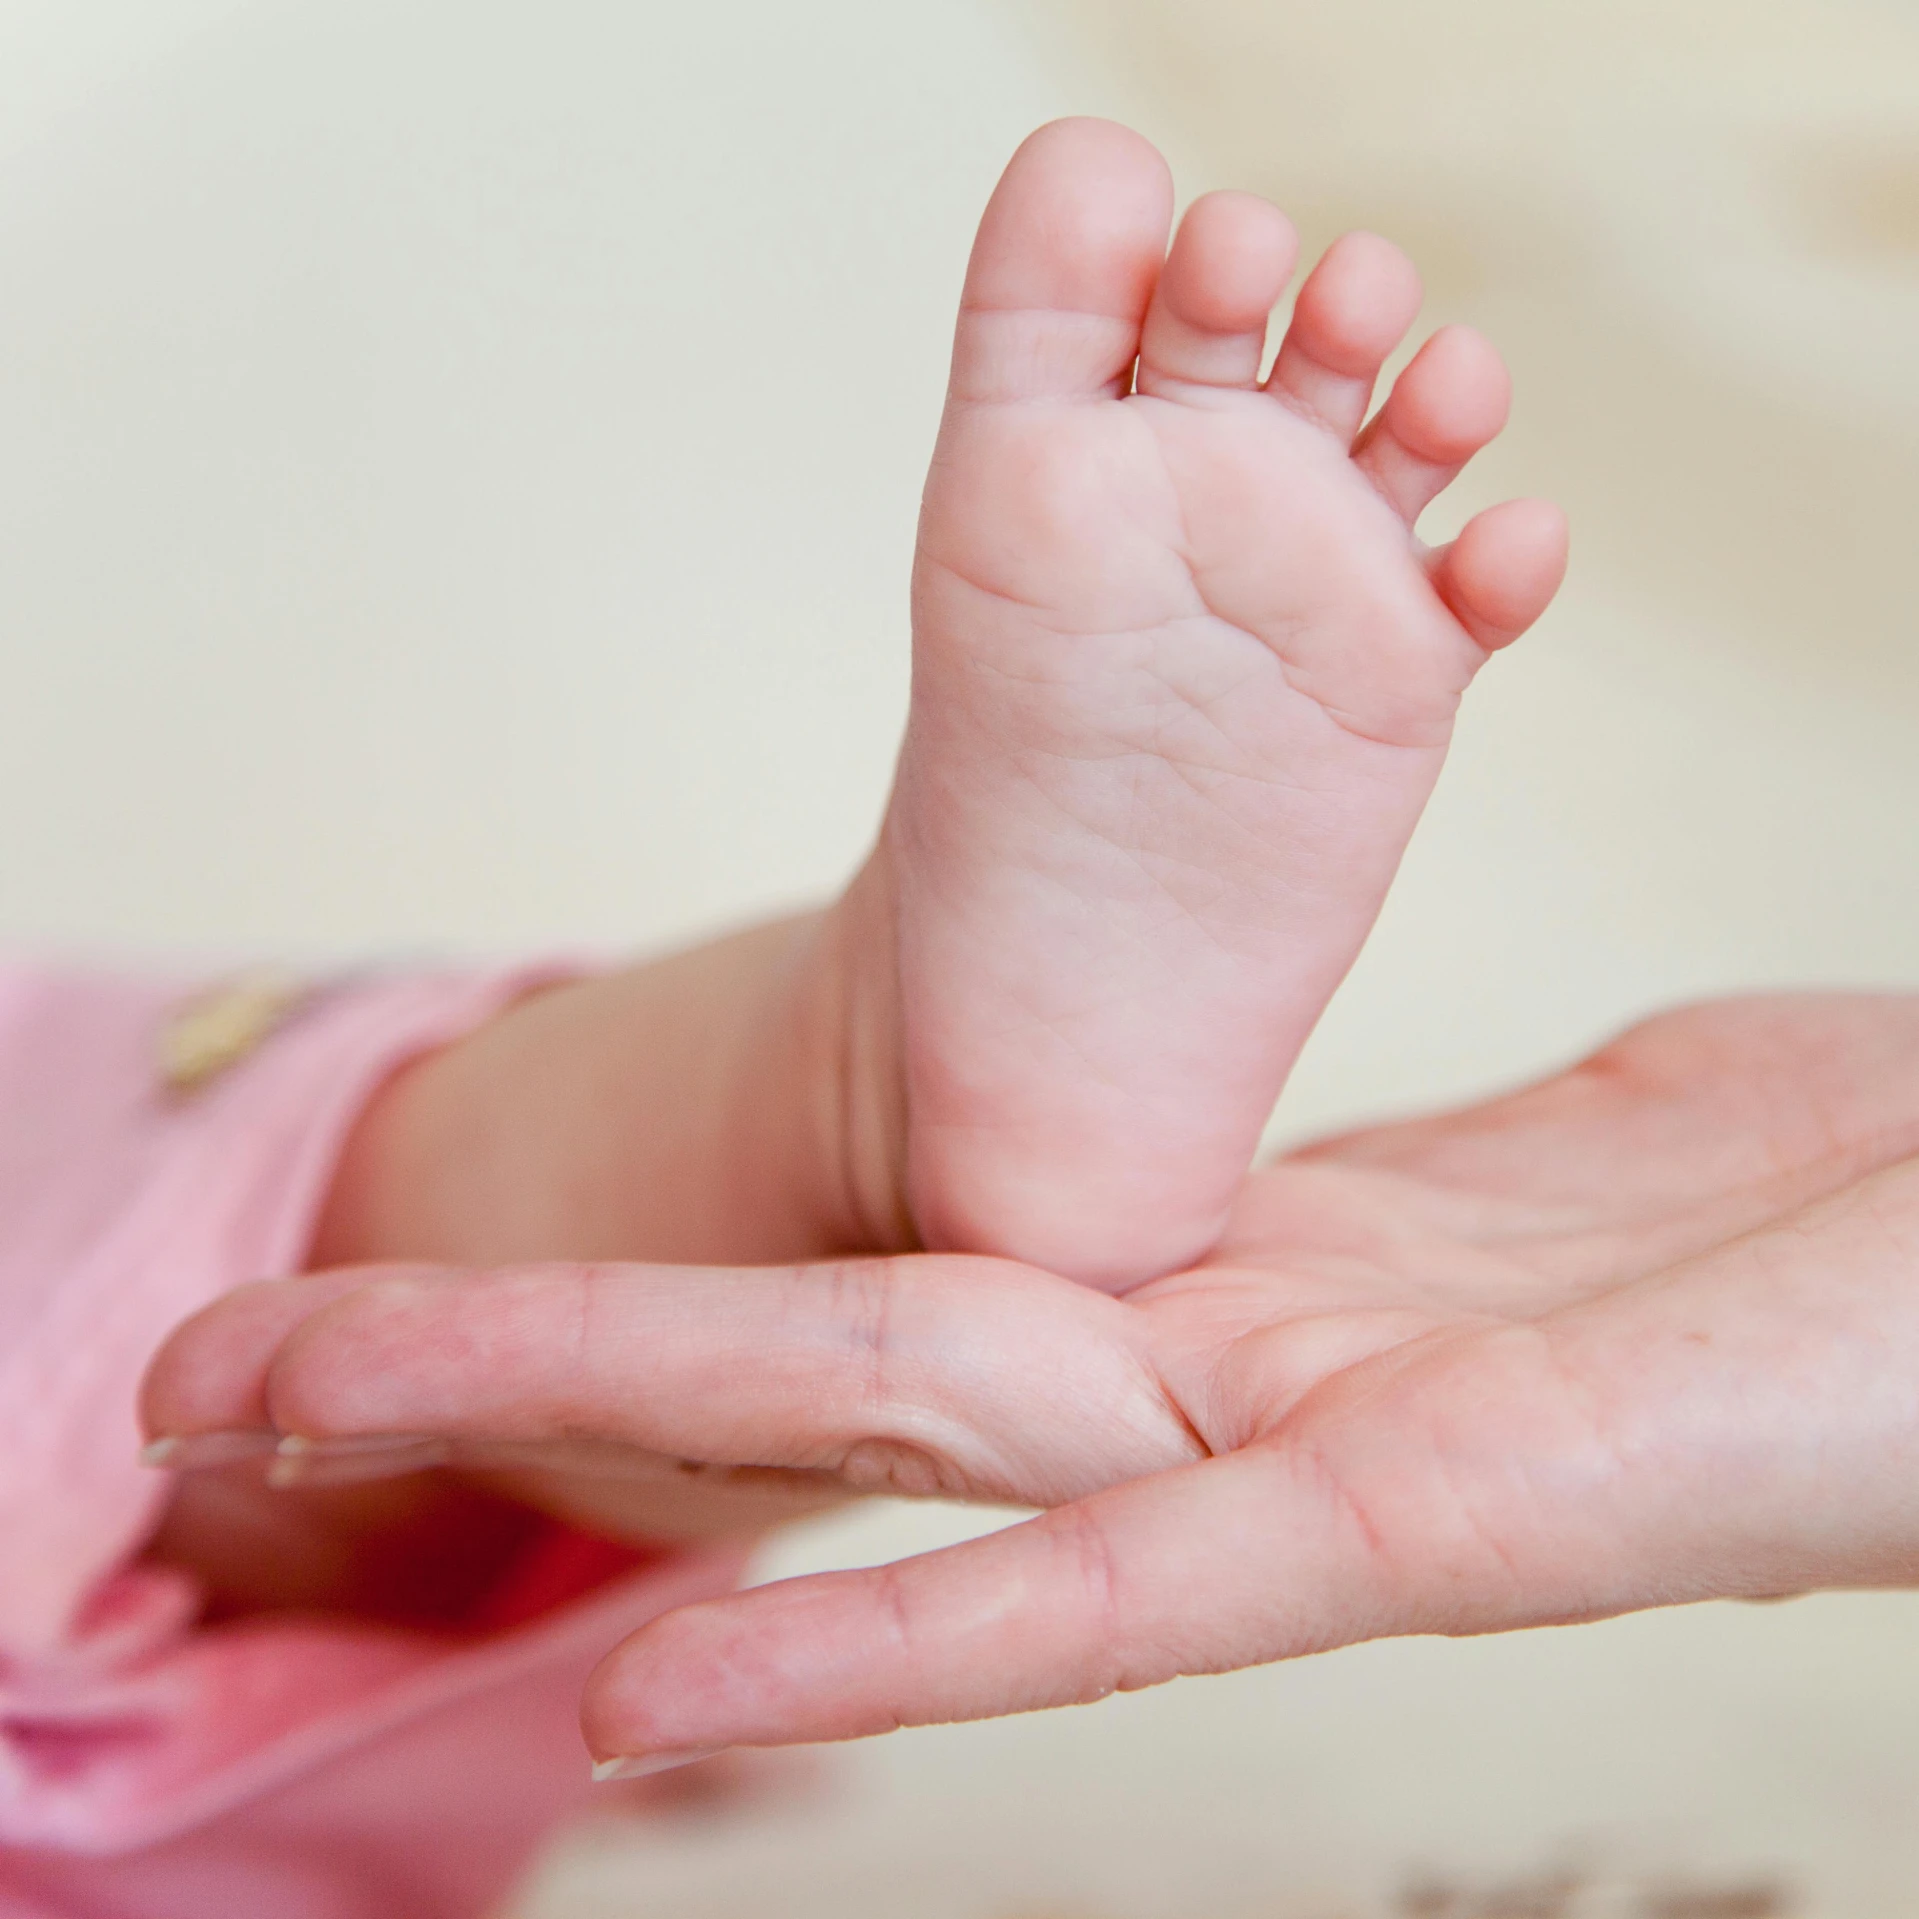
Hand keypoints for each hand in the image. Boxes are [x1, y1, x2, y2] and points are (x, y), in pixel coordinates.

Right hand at [142, 994, 1918, 1765]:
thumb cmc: (1863, 1212)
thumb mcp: (1612, 1153)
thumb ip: (1466, 1181)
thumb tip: (1373, 1186)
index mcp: (1280, 1304)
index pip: (924, 1309)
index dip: (709, 1317)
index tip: (523, 1315)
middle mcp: (1240, 1392)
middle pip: (825, 1376)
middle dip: (529, 1371)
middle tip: (251, 1371)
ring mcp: (1303, 1459)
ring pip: (889, 1456)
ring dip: (602, 1468)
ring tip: (316, 1453)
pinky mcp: (1409, 1512)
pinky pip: (1095, 1579)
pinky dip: (870, 1630)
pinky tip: (651, 1685)